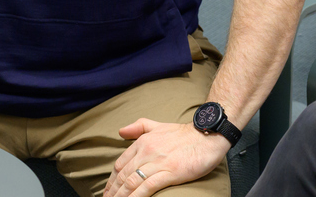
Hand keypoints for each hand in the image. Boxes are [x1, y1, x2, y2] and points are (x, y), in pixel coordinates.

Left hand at [104, 119, 226, 196]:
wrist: (208, 136)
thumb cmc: (185, 134)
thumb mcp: (159, 126)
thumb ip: (139, 127)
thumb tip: (120, 131)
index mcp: (143, 141)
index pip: (120, 164)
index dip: (111, 180)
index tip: (108, 190)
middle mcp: (147, 151)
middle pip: (123, 175)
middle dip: (113, 191)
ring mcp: (158, 162)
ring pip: (132, 182)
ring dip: (121, 196)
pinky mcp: (169, 172)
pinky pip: (147, 187)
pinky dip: (136, 196)